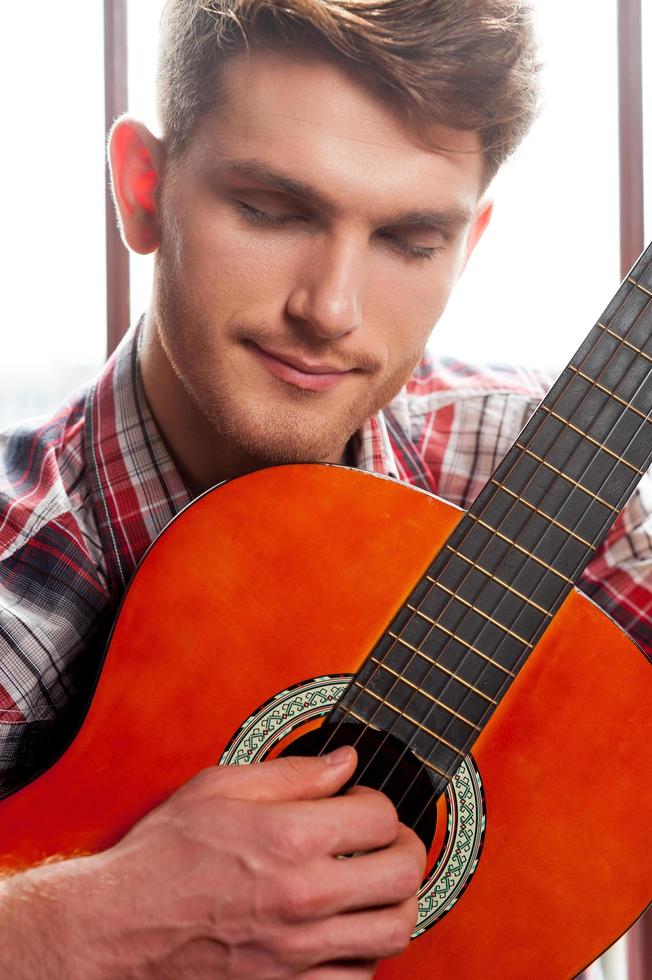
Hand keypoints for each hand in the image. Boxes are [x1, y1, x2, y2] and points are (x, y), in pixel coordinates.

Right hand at [0, 747, 425, 978]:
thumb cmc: (161, 857)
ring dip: (396, 901)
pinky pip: (360, 977)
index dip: (378, 800)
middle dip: (404, 848)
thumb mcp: (218, 788)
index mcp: (288, 838)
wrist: (118, 931)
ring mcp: (300, 951)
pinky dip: (365, 950)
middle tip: (386, 840)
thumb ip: (291, 773)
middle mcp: (303, 897)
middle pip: (403, 875)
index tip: (361, 801)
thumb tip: (344, 761)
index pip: (380, 817)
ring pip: (394, 930)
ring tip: (374, 883)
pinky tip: (345, 928)